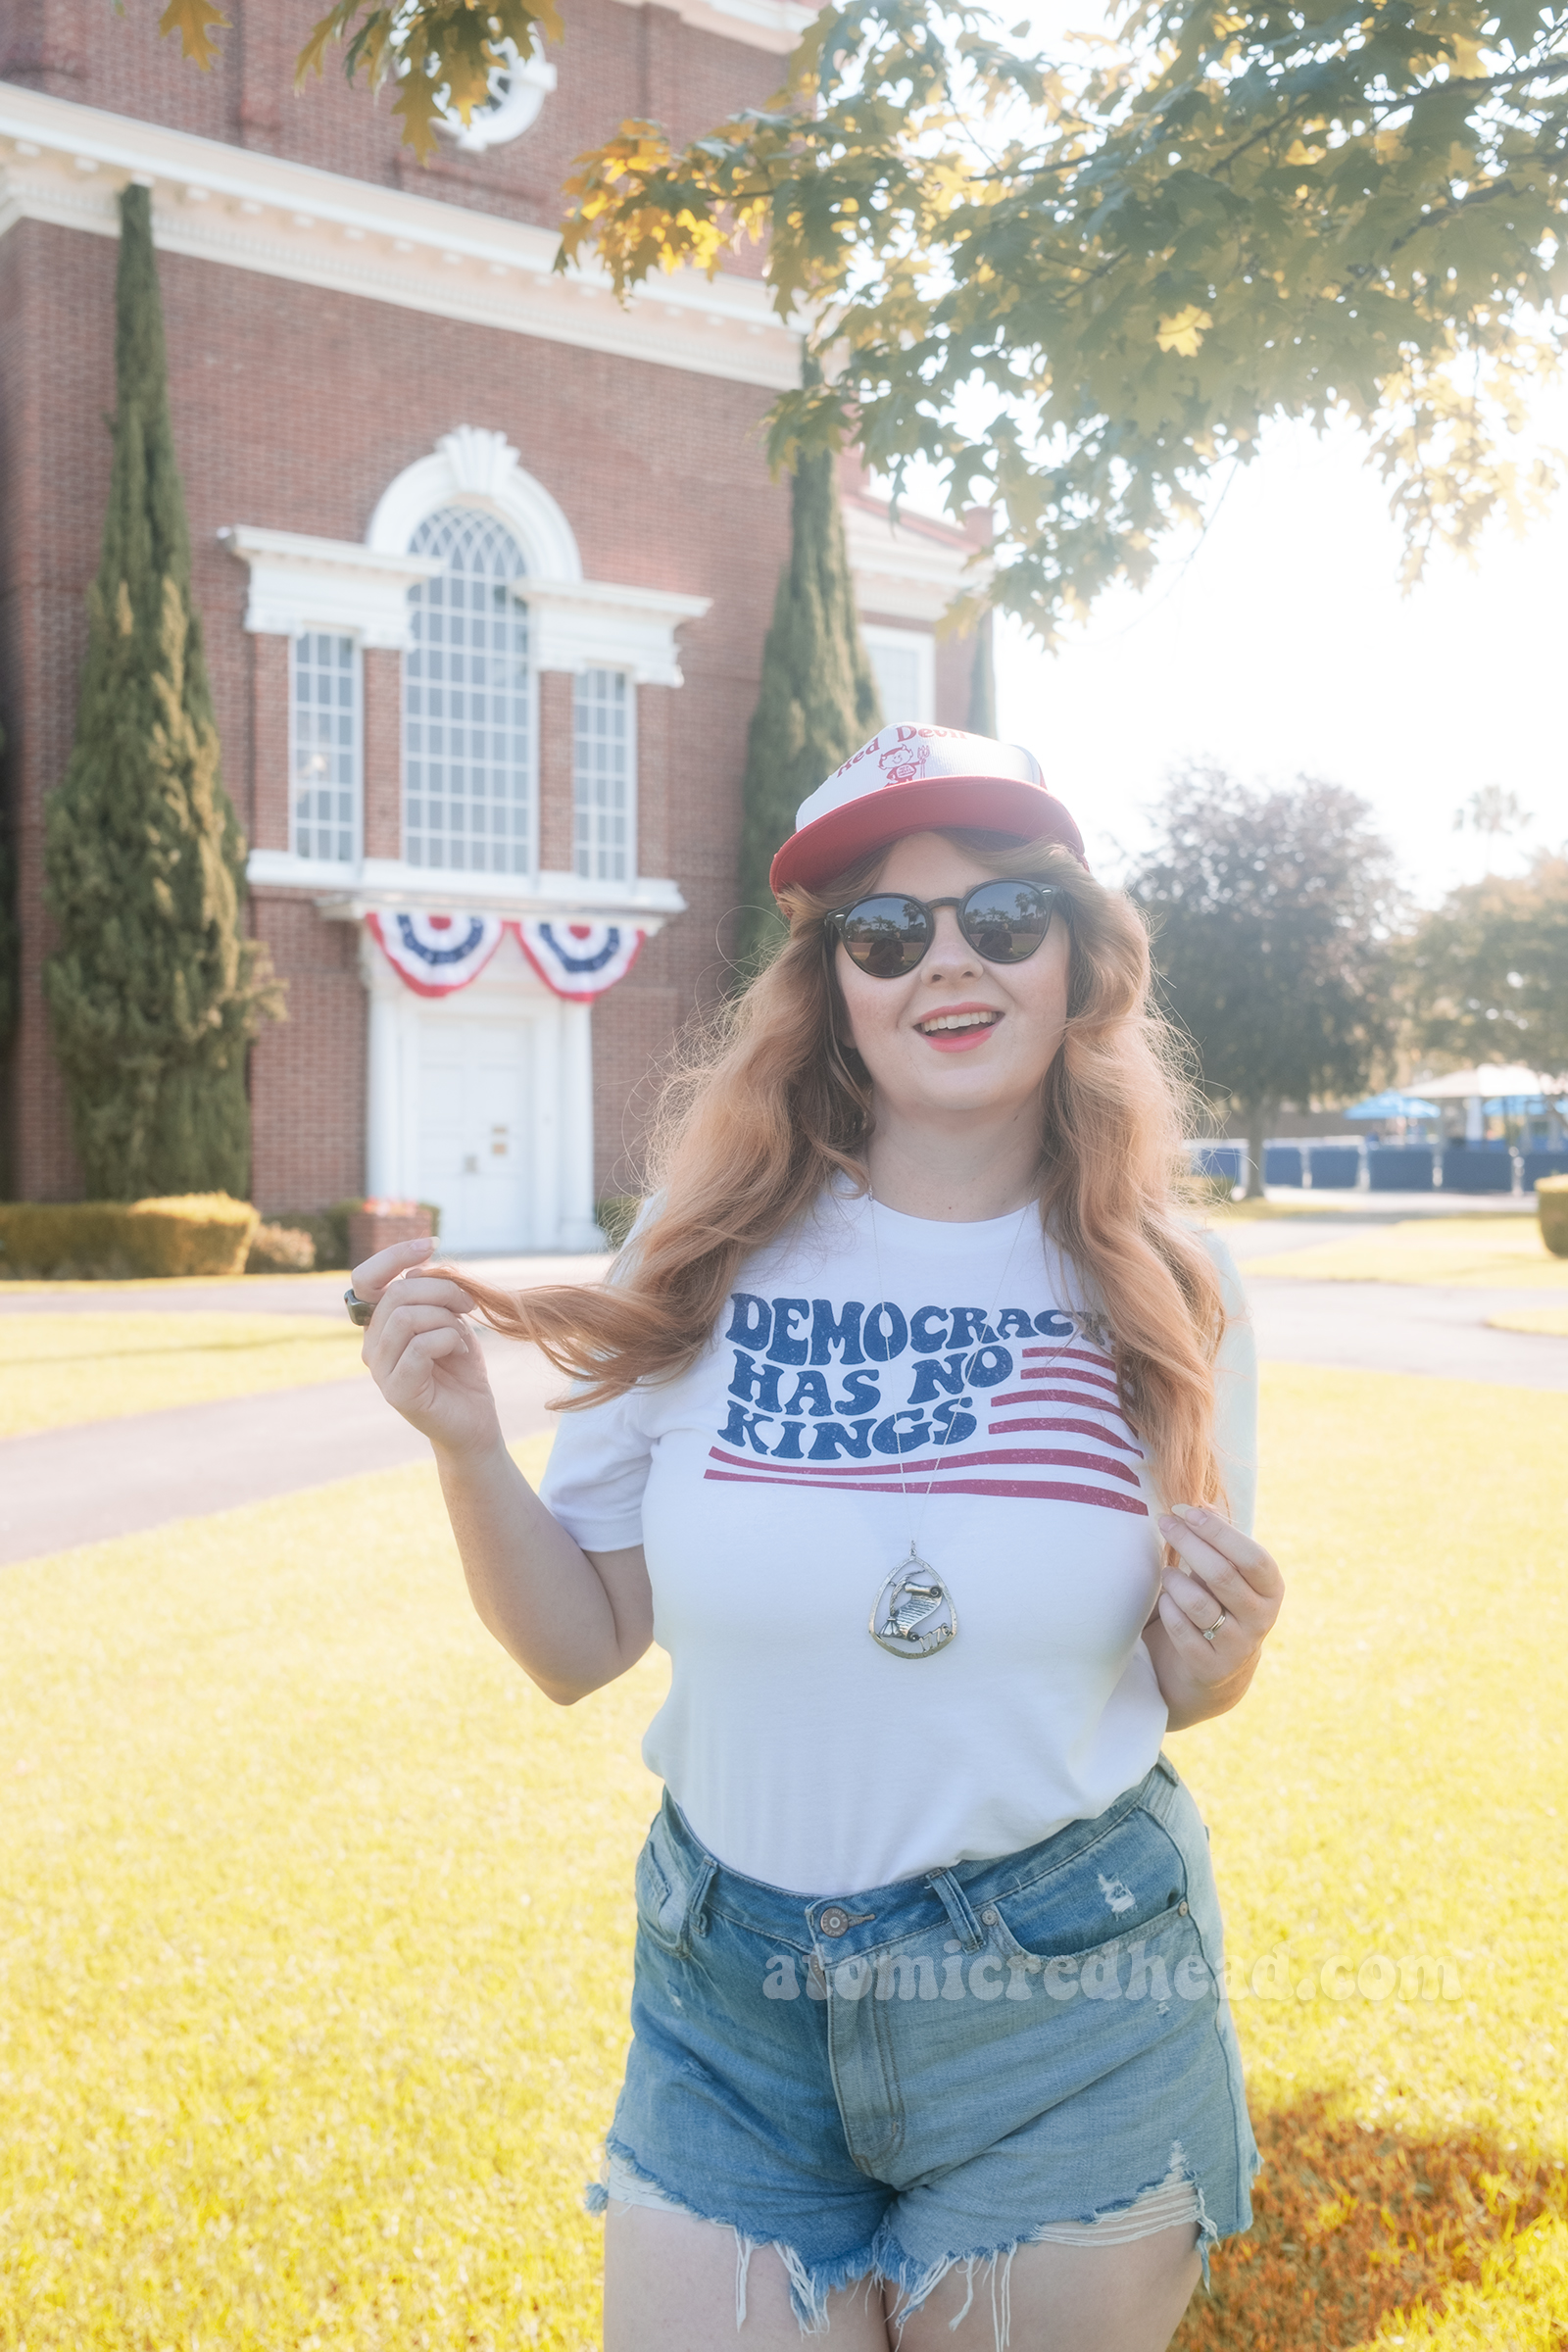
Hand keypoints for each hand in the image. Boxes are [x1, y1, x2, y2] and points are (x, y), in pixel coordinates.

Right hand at [352, 1237, 502, 1460]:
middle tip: (468, 1305)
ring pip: (406, 1317)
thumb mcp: (451, 1318)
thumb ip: (432, 1294)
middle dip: (441, 1290)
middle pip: (396, 1293)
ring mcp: (381, 1370)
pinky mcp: (397, 1391)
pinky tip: (459, 1349)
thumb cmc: (460, 1367)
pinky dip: (448, 1339)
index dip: (395, 1255)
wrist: (474, 1420)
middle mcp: (372, 1345)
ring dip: (446, 1318)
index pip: (366, 1278)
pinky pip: (420, 1347)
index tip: (432, 1244)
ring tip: (462, 1334)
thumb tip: (417, 1270)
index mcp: (379, 1324)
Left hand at [1148, 1503, 1283, 1728]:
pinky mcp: (1210, 1666)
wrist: (1215, 1669)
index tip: (1187, 1512)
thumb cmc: (1219, 1604)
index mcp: (1272, 1589)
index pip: (1253, 1557)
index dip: (1219, 1531)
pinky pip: (1181, 1629)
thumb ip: (1218, 1541)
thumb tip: (1200, 1505)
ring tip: (1167, 1573)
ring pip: (1198, 1603)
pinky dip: (1168, 1608)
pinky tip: (1165, 1601)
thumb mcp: (1228, 1572)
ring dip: (1174, 1580)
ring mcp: (1238, 1646)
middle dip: (1188, 1543)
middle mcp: (1261, 1618)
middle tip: (1164, 1523)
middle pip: (1222, 1574)